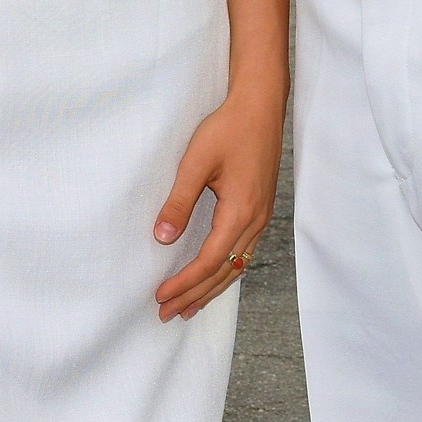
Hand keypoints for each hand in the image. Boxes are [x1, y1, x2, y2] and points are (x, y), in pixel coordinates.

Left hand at [153, 84, 281, 321]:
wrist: (260, 106)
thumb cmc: (227, 128)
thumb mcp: (197, 161)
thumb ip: (179, 200)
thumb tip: (162, 237)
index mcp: (240, 213)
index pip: (209, 262)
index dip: (184, 282)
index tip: (160, 296)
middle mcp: (255, 222)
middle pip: (224, 272)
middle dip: (195, 295)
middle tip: (167, 314)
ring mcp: (261, 218)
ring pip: (236, 267)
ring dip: (211, 289)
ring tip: (187, 307)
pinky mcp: (261, 210)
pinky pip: (243, 253)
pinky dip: (225, 272)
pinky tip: (213, 276)